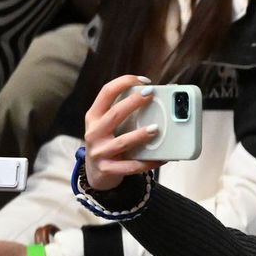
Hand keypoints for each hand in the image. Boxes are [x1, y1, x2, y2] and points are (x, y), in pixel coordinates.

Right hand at [83, 75, 167, 192]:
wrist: (96, 173)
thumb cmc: (108, 143)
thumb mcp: (107, 126)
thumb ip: (123, 114)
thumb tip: (155, 98)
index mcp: (94, 117)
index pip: (106, 92)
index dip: (124, 82)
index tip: (144, 81)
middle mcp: (94, 133)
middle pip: (114, 114)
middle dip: (133, 102)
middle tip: (151, 94)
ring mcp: (99, 152)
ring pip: (122, 142)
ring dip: (140, 135)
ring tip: (156, 129)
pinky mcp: (107, 169)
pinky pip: (131, 166)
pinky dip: (148, 162)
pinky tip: (162, 158)